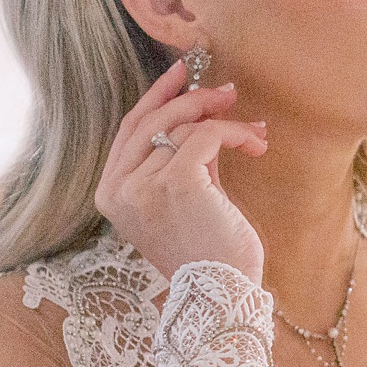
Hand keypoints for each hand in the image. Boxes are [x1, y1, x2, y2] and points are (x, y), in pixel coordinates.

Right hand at [96, 59, 267, 281]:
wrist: (222, 292)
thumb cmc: (210, 251)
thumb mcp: (188, 198)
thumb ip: (185, 159)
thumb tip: (204, 118)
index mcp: (111, 193)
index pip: (130, 129)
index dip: (156, 97)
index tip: (181, 74)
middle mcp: (119, 188)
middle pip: (150, 120)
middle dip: (191, 98)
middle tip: (229, 91)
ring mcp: (142, 185)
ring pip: (182, 127)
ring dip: (225, 122)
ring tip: (254, 131)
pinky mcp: (175, 182)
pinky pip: (205, 135)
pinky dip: (233, 132)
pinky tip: (255, 145)